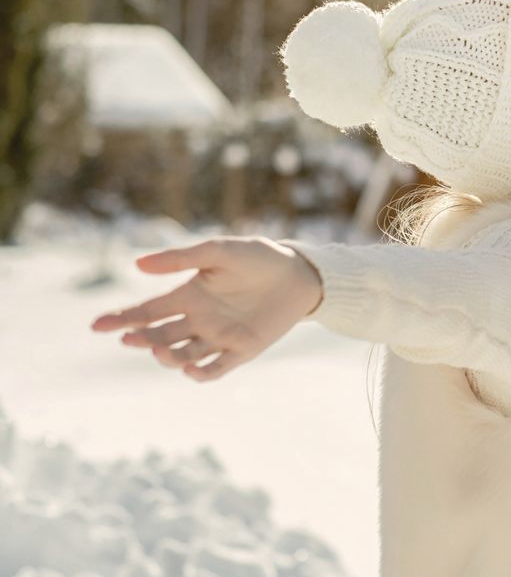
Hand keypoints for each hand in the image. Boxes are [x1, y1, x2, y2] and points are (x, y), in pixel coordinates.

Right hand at [90, 236, 323, 381]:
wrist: (299, 273)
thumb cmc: (257, 258)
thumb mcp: (219, 251)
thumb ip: (181, 258)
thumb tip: (138, 264)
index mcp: (188, 296)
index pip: (147, 312)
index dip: (122, 319)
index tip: (97, 325)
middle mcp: (198, 320)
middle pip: (160, 336)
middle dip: (142, 340)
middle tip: (132, 338)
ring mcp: (218, 337)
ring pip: (182, 356)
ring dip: (168, 357)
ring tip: (160, 352)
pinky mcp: (242, 350)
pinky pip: (216, 368)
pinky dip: (202, 373)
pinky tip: (191, 370)